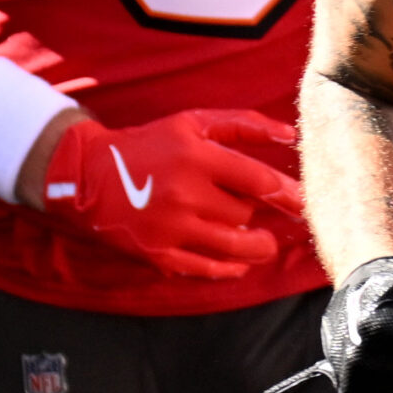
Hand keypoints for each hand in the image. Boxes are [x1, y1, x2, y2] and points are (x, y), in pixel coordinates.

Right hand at [36, 110, 302, 277]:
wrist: (88, 175)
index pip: (256, 180)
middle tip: (258, 211)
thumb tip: (290, 135)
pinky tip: (239, 265)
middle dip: (255, 212)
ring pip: (232, 246)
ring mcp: (170, 228)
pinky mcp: (158, 254)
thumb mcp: (192, 123)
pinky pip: (204, 269)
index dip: (286, 194)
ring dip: (256, 248)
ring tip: (264, 245)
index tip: (304, 202)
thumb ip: (243, 125)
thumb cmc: (149, 145)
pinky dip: (227, 270)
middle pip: (244, 213)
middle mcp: (185, 194)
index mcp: (196, 157)